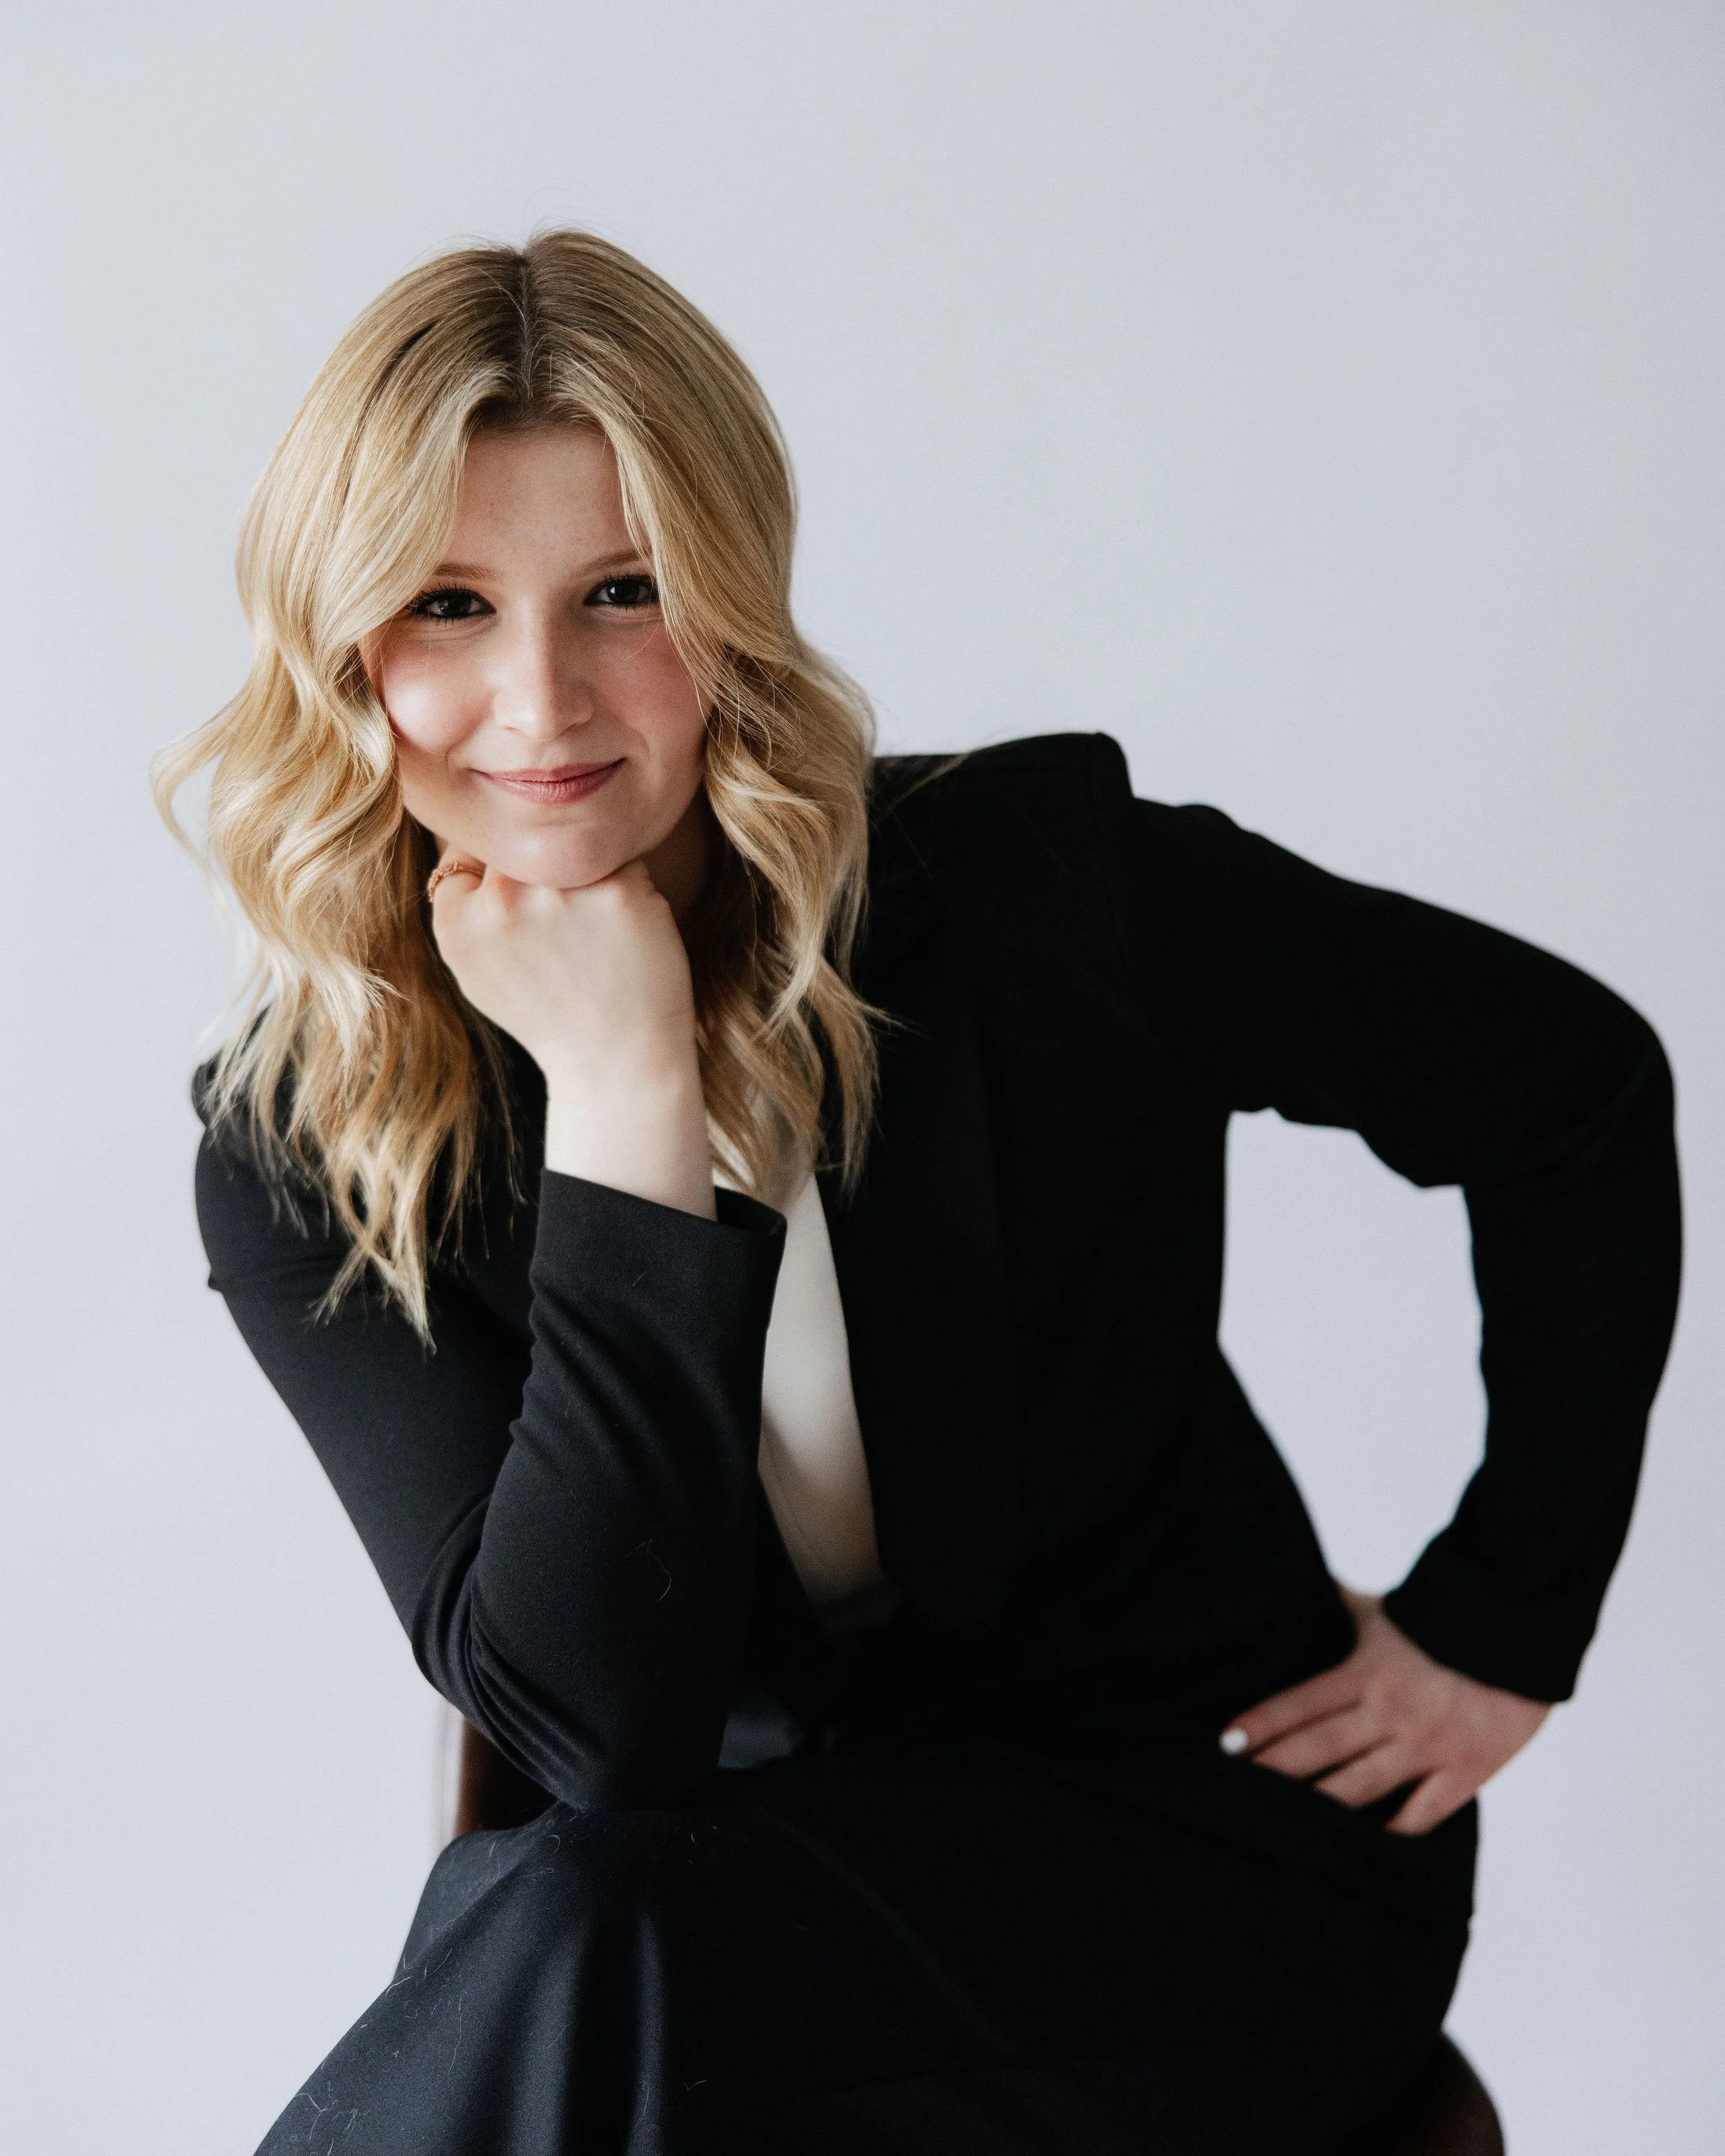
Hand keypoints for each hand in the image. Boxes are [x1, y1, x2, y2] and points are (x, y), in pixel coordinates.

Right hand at [430, 852, 713, 1218]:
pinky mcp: (619, 890)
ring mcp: (561, 891)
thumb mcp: (475, 970)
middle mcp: (501, 900)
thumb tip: (466, 841)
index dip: (500, 877)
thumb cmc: (549, 1015)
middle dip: (543, 871)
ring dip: (587, 874)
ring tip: (596, 933)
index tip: (526, 915)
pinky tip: (626, 933)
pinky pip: (623, 857)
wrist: (615, 1063)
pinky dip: (629, 888)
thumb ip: (461, 906)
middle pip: (521, 843)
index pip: (469, 851)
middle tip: (568, 929)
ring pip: (572, 844)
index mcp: (457, 920)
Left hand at [1220, 1586, 1550, 1834]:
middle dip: (1276, 1770)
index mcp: (1368, 1670)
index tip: (1225, 1744)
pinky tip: (1363, 1848)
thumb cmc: (1448, 1619)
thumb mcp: (1389, 1610)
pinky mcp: (1467, 1770)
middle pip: (1321, 1747)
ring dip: (1321, 1806)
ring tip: (1282, 1827)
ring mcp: (1428, 1745)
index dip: (1262, 1723)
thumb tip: (1312, 1582)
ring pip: (1362, 1785)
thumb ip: (1345, 1606)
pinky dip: (1394, 1831)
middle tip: (1233, 1792)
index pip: (1302, 1702)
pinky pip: (1424, 1812)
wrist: (1524, 1629)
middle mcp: (1391, 1710)